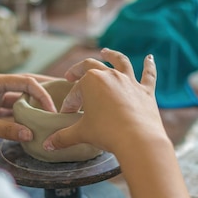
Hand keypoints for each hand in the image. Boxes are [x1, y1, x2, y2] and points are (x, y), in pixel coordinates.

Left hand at [0, 72, 56, 140]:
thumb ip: (6, 129)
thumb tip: (31, 134)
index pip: (24, 82)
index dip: (41, 93)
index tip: (52, 108)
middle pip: (25, 85)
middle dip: (45, 90)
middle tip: (66, 93)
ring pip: (20, 98)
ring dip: (35, 105)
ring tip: (55, 111)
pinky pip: (12, 109)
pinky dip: (24, 116)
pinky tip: (36, 122)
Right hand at [43, 48, 165, 153]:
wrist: (137, 139)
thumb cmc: (107, 133)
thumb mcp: (81, 134)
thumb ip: (62, 137)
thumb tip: (47, 145)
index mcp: (90, 81)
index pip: (75, 92)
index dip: (69, 103)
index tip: (67, 114)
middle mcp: (110, 75)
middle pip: (91, 66)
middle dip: (79, 70)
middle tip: (71, 75)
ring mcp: (129, 81)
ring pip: (120, 62)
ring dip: (112, 55)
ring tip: (106, 52)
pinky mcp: (146, 90)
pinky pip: (148, 74)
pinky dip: (149, 65)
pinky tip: (149, 57)